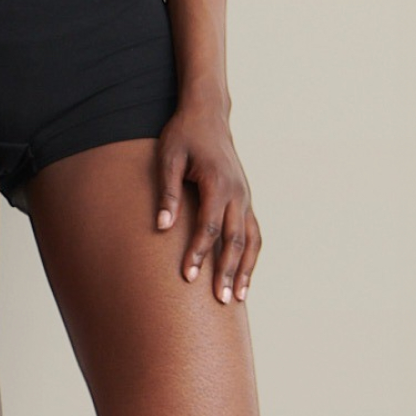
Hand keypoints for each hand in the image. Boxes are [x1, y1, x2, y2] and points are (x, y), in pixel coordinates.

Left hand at [156, 94, 260, 303]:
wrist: (208, 115)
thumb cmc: (182, 135)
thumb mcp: (168, 157)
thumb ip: (167, 192)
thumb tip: (162, 227)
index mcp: (218, 183)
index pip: (209, 227)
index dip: (199, 253)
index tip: (188, 276)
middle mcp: (238, 193)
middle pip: (235, 240)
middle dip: (227, 271)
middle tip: (220, 300)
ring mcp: (245, 196)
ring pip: (250, 239)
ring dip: (245, 269)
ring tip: (238, 297)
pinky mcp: (245, 198)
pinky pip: (253, 231)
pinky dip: (251, 254)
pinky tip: (245, 274)